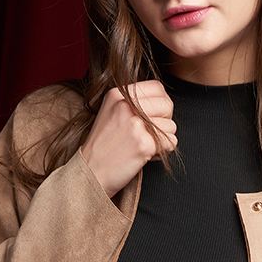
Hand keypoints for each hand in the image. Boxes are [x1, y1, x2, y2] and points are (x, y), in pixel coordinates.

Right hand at [80, 81, 176, 197]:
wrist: (90, 174)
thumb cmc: (102, 148)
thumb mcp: (111, 114)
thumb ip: (133, 104)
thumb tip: (163, 101)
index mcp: (118, 94)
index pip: (157, 87)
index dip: (160, 104)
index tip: (152, 118)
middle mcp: (126, 105)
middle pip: (167, 104)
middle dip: (165, 122)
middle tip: (149, 135)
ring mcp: (135, 123)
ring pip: (171, 125)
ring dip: (162, 140)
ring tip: (142, 147)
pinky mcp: (144, 143)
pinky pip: (171, 142)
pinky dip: (162, 153)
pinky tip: (144, 157)